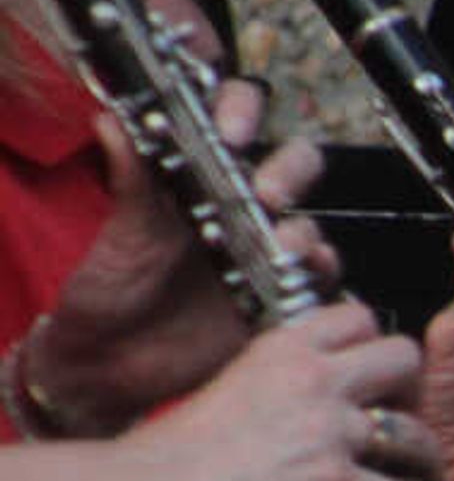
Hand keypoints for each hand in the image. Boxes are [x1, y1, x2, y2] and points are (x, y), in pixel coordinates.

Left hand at [25, 84, 337, 428]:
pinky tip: (300, 274)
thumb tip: (113, 119)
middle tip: (266, 192)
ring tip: (280, 244)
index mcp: (193, 179)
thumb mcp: (117, 233)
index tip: (232, 131)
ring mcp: (262, 253)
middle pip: (291, 165)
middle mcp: (235, 210)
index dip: (242, 111)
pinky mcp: (280, 297)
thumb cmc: (105, 296)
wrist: (112, 369)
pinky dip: (319, 272)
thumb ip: (127, 178)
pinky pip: (320, 278)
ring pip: (308, 222)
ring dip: (301, 228)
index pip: (231, 121)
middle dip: (288, 169)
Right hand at [119, 302, 453, 480]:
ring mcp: (329, 432)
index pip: (359, 317)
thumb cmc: (179, 451)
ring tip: (429, 479)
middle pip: (405, 358)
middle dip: (412, 391)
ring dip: (429, 461)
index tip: (377, 371)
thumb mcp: (235, 384)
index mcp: (283, 347)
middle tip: (403, 419)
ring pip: (417, 434)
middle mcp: (314, 380)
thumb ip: (283, 379)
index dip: (374, 345)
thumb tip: (323, 393)